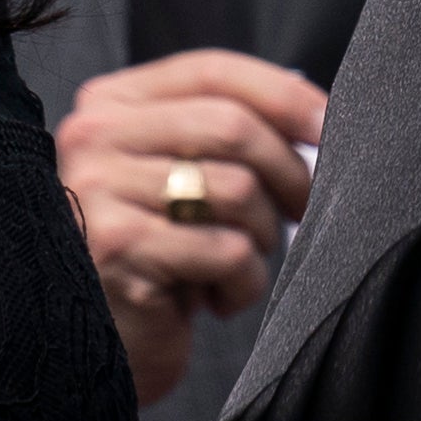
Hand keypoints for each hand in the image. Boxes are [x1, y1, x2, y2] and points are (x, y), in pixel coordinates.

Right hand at [55, 49, 325, 404]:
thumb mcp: (182, 176)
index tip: (329, 125)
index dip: (284, 95)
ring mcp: (96, 191)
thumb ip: (225, 132)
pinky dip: (243, 282)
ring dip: (262, 235)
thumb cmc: (159, 253)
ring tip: (239, 259)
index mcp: (109, 103)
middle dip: (289, 172)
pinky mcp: (114, 250)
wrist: (96, 348)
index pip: (212, 71)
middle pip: (232, 126)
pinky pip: (226, 250)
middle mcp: (92, 137)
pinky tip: (215, 297)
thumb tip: (317, 114)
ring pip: (237, 189)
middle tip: (302, 209)